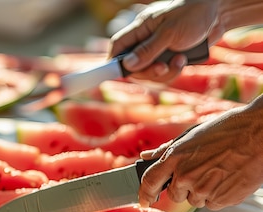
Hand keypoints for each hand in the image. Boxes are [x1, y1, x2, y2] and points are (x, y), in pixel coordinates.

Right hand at [108, 0, 222, 81]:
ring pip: (150, 73)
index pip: (118, 47)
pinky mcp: (170, 58)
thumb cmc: (194, 14)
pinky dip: (173, 71)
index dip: (114, 61)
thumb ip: (148, 50)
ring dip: (164, 73)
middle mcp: (146, 40)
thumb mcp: (170, 32)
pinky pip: (164, 74)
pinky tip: (183, 60)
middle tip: (162, 68)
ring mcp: (158, 50)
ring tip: (179, 60)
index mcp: (141, 28)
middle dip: (148, 72)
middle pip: (133, 66)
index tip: (115, 74)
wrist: (220, 14)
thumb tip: (127, 65)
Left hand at [138, 97, 262, 209]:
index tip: (144, 201)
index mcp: (175, 158)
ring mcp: (204, 190)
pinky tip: (228, 178)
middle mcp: (186, 176)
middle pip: (175, 195)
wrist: (261, 133)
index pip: (149, 182)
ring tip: (219, 171)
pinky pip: (212, 204)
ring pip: (194, 200)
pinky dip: (218, 195)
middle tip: (201, 170)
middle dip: (183, 187)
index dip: (144, 194)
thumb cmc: (227, 130)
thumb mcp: (192, 135)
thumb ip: (166, 150)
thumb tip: (145, 157)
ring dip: (202, 191)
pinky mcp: (222, 199)